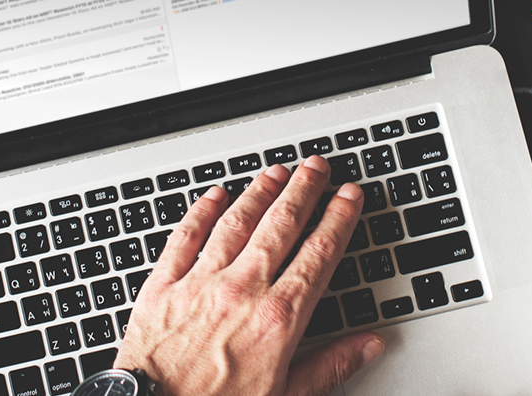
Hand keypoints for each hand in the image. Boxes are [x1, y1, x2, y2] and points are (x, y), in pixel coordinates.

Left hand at [114, 156, 384, 395]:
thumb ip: (331, 365)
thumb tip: (368, 345)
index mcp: (279, 317)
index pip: (319, 253)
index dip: (338, 219)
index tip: (348, 196)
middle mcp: (242, 290)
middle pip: (281, 224)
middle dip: (303, 190)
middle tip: (316, 166)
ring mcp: (200, 283)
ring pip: (236, 222)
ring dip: (259, 192)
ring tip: (275, 172)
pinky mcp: (163, 286)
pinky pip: (185, 237)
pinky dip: (201, 212)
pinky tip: (214, 196)